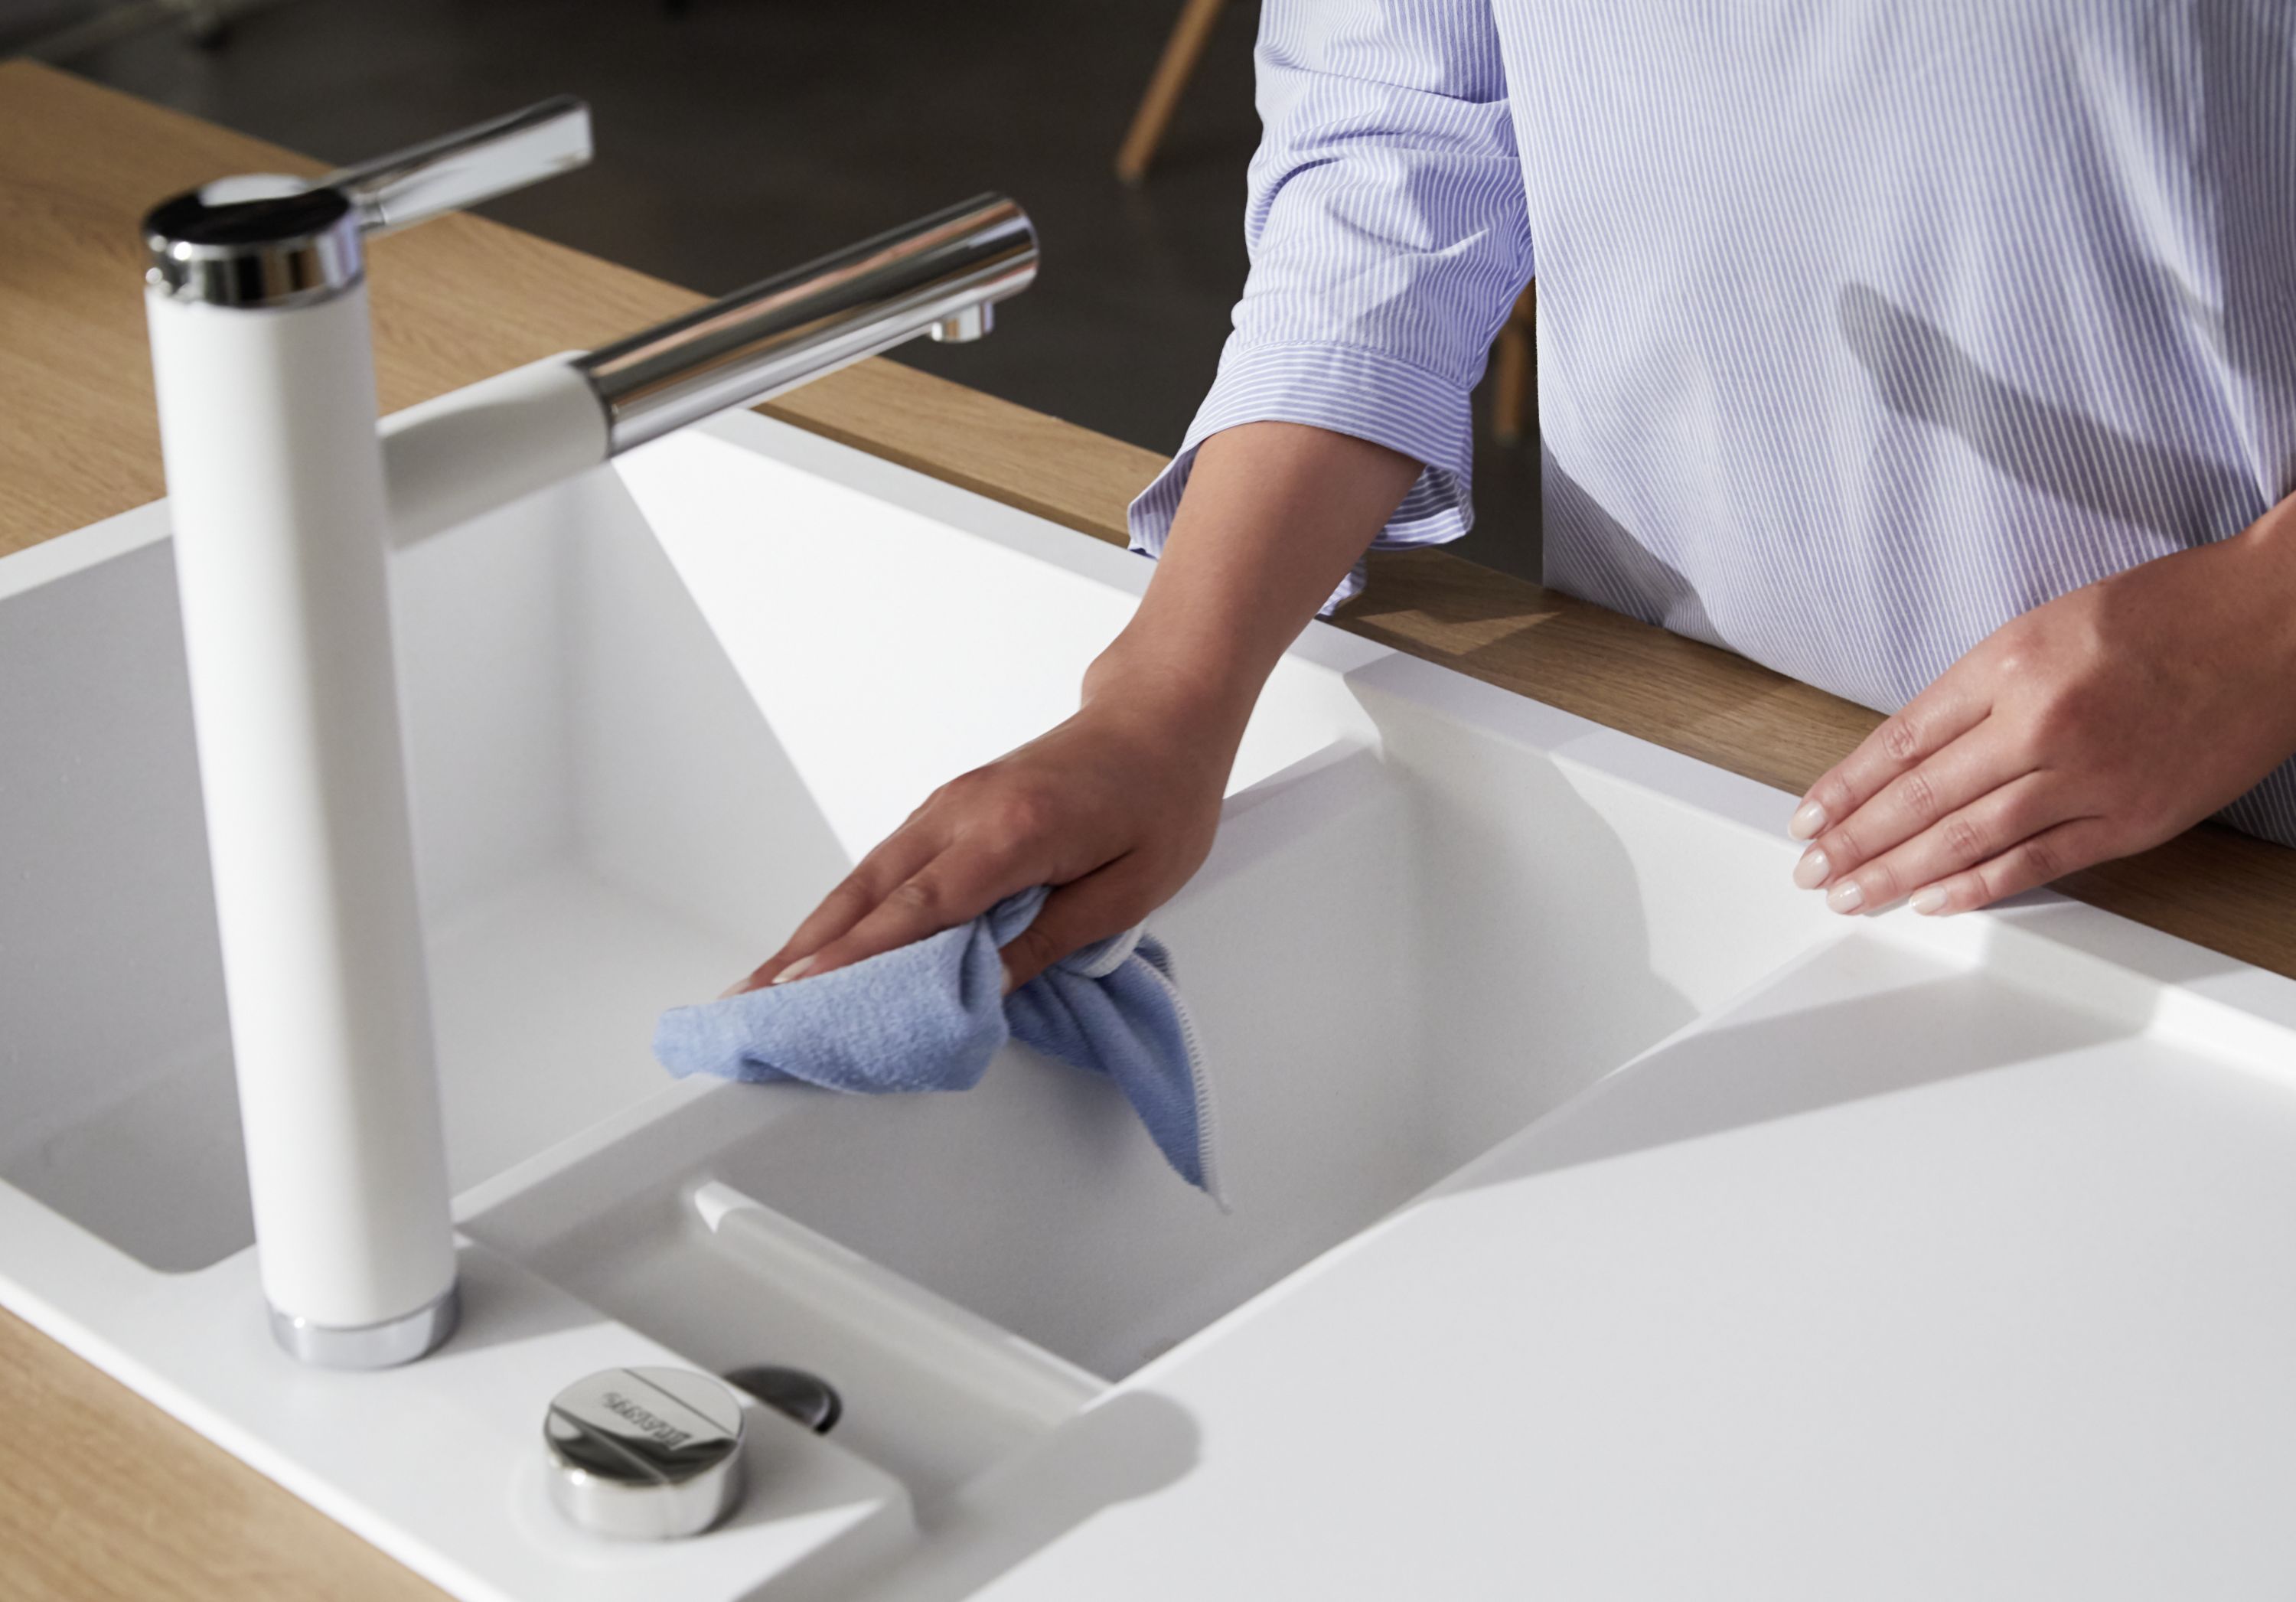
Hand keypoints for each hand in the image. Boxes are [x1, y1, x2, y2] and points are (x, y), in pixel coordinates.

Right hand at [726, 420, 1419, 994]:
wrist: (1159, 714)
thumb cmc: (1161, 794)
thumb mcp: (1131, 887)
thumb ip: (1050, 940)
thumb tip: (982, 992)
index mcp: (1013, 832)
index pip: (921, 909)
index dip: (858, 958)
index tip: (803, 993)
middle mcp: (963, 813)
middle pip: (867, 895)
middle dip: (803, 957)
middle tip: (747, 1010)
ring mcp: (948, 807)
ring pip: (863, 881)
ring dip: (809, 936)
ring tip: (761, 990)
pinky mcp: (947, 810)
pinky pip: (883, 869)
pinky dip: (844, 911)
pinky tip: (818, 947)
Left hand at [1788, 503, 2295, 915]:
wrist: (2275, 621)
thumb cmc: (2167, 611)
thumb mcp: (2047, 624)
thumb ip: (1980, 688)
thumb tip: (1913, 754)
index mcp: (2010, 661)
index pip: (1901, 740)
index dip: (1847, 786)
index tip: (1809, 816)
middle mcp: (2040, 720)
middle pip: (1921, 795)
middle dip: (1855, 840)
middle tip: (1811, 870)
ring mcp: (2089, 776)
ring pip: (1968, 837)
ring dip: (1897, 872)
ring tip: (1850, 894)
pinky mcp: (2132, 818)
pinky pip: (2038, 863)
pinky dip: (1979, 887)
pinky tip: (1931, 901)